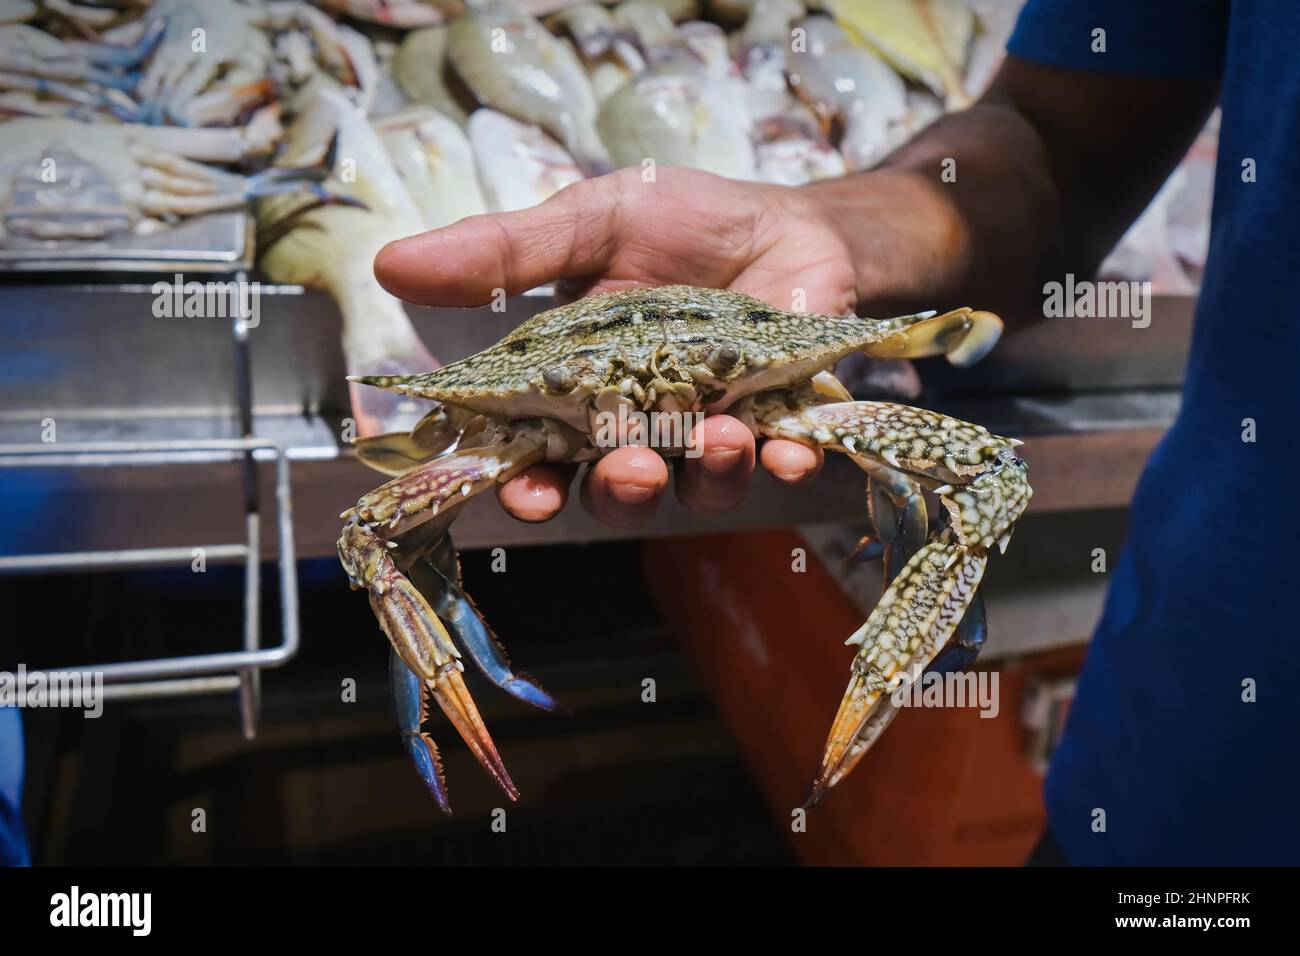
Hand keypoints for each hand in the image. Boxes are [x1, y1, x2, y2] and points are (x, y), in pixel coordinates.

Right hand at [374, 166, 864, 525]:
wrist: (790, 216)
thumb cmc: (683, 222)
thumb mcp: (591, 222)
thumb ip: (505, 254)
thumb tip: (389, 264)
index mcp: (584, 385)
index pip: (541, 454)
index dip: (528, 485)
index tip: (526, 497)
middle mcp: (645, 422)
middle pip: (617, 489)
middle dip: (621, 491)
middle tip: (632, 467)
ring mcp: (715, 427)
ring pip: (697, 488)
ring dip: (705, 476)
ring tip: (720, 436)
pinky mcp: (781, 420)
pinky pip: (780, 462)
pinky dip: (784, 462)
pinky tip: (787, 451)